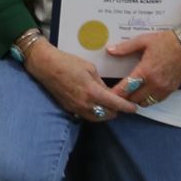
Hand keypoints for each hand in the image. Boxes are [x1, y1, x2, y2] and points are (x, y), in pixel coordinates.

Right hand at [24, 41, 138, 123]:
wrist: (45, 66)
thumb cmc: (68, 62)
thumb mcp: (90, 68)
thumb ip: (101, 83)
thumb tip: (108, 93)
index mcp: (92, 92)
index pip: (115, 104)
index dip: (127, 107)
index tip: (134, 107)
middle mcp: (85, 104)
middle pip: (108, 115)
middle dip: (117, 111)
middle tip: (122, 104)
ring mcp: (76, 108)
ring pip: (97, 118)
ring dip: (106, 113)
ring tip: (111, 106)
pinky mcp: (69, 109)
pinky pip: (87, 115)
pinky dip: (95, 113)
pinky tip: (97, 105)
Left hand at [102, 27, 180, 108]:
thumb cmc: (164, 41)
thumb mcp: (143, 41)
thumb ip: (125, 48)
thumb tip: (109, 50)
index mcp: (145, 71)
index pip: (127, 87)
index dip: (116, 93)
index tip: (109, 95)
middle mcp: (154, 83)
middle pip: (134, 99)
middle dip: (125, 97)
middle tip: (119, 93)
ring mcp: (164, 88)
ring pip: (145, 103)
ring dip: (137, 99)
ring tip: (132, 93)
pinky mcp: (171, 90)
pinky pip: (156, 101)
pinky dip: (148, 99)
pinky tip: (145, 91)